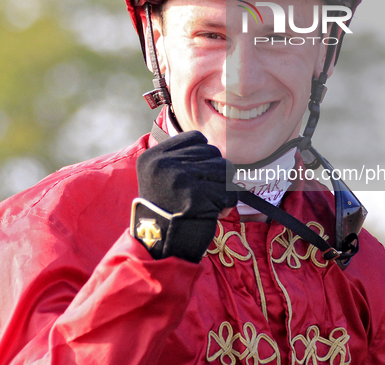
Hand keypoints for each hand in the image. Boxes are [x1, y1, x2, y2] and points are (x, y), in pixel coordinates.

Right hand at [133, 131, 236, 261]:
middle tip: (204, 194)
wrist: (158, 247)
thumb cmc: (166, 210)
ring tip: (210, 203)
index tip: (197, 176)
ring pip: (225, 169)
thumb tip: (215, 149)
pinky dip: (227, 205)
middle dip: (215, 175)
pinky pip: (229, 193)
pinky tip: (214, 214)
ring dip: (223, 188)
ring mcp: (181, 179)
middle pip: (213, 153)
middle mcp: (165, 164)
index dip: (204, 157)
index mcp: (154, 156)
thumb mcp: (161, 176)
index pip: (196, 138)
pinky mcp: (197, 198)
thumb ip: (183, 158)